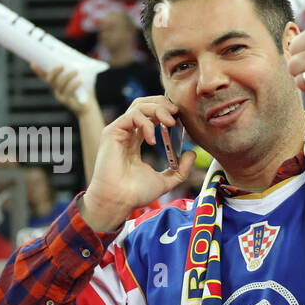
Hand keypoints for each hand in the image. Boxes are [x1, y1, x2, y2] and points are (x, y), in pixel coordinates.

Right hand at [33, 64, 95, 115]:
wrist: (89, 107)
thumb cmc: (85, 92)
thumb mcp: (82, 79)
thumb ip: (78, 70)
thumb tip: (78, 56)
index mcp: (57, 84)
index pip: (45, 76)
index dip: (38, 71)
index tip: (33, 63)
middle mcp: (56, 90)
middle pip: (50, 80)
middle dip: (54, 72)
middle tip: (62, 65)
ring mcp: (60, 96)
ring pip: (59, 85)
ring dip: (67, 76)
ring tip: (76, 71)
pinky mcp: (67, 102)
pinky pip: (68, 92)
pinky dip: (74, 85)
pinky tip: (80, 81)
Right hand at [83, 96, 194, 231]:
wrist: (118, 201)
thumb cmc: (135, 193)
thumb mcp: (166, 180)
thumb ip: (180, 169)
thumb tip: (192, 153)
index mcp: (137, 141)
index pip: (151, 115)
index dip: (166, 111)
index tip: (181, 119)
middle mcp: (127, 133)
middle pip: (144, 104)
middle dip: (162, 104)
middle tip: (177, 113)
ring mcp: (119, 131)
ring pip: (138, 105)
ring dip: (157, 109)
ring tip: (170, 123)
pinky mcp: (112, 132)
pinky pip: (131, 116)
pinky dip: (146, 123)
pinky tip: (152, 140)